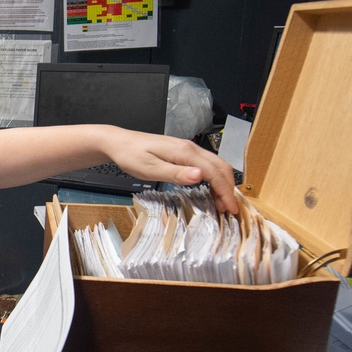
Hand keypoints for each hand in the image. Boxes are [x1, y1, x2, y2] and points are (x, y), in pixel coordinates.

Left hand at [109, 132, 238, 214]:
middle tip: (229, 209)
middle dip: (228, 188)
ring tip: (222, 203)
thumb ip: (175, 173)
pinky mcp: (183, 153)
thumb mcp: (150, 168)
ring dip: (222, 183)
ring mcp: (188, 149)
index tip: (232, 208)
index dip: (225, 191)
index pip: (214, 172)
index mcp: (185, 152)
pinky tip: (210, 190)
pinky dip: (214, 178)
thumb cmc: (131, 156)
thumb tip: (199, 176)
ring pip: (216, 165)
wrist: (120, 142)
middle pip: (220, 167)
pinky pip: (206, 165)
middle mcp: (190, 148)